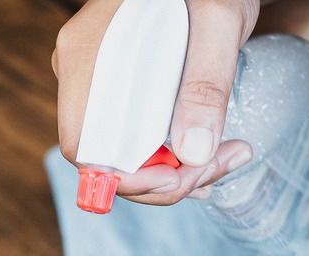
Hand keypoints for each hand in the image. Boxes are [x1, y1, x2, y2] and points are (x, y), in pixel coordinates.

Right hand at [53, 0, 259, 204]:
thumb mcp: (218, 20)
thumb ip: (206, 84)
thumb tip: (193, 154)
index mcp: (86, 55)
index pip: (84, 148)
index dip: (128, 179)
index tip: (179, 177)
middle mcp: (83, 74)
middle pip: (107, 162)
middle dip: (164, 181)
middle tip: (218, 167)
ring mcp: (98, 86)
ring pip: (123, 160)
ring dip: (174, 174)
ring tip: (226, 157)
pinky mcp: (120, 93)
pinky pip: (134, 144)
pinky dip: (171, 159)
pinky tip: (207, 153)